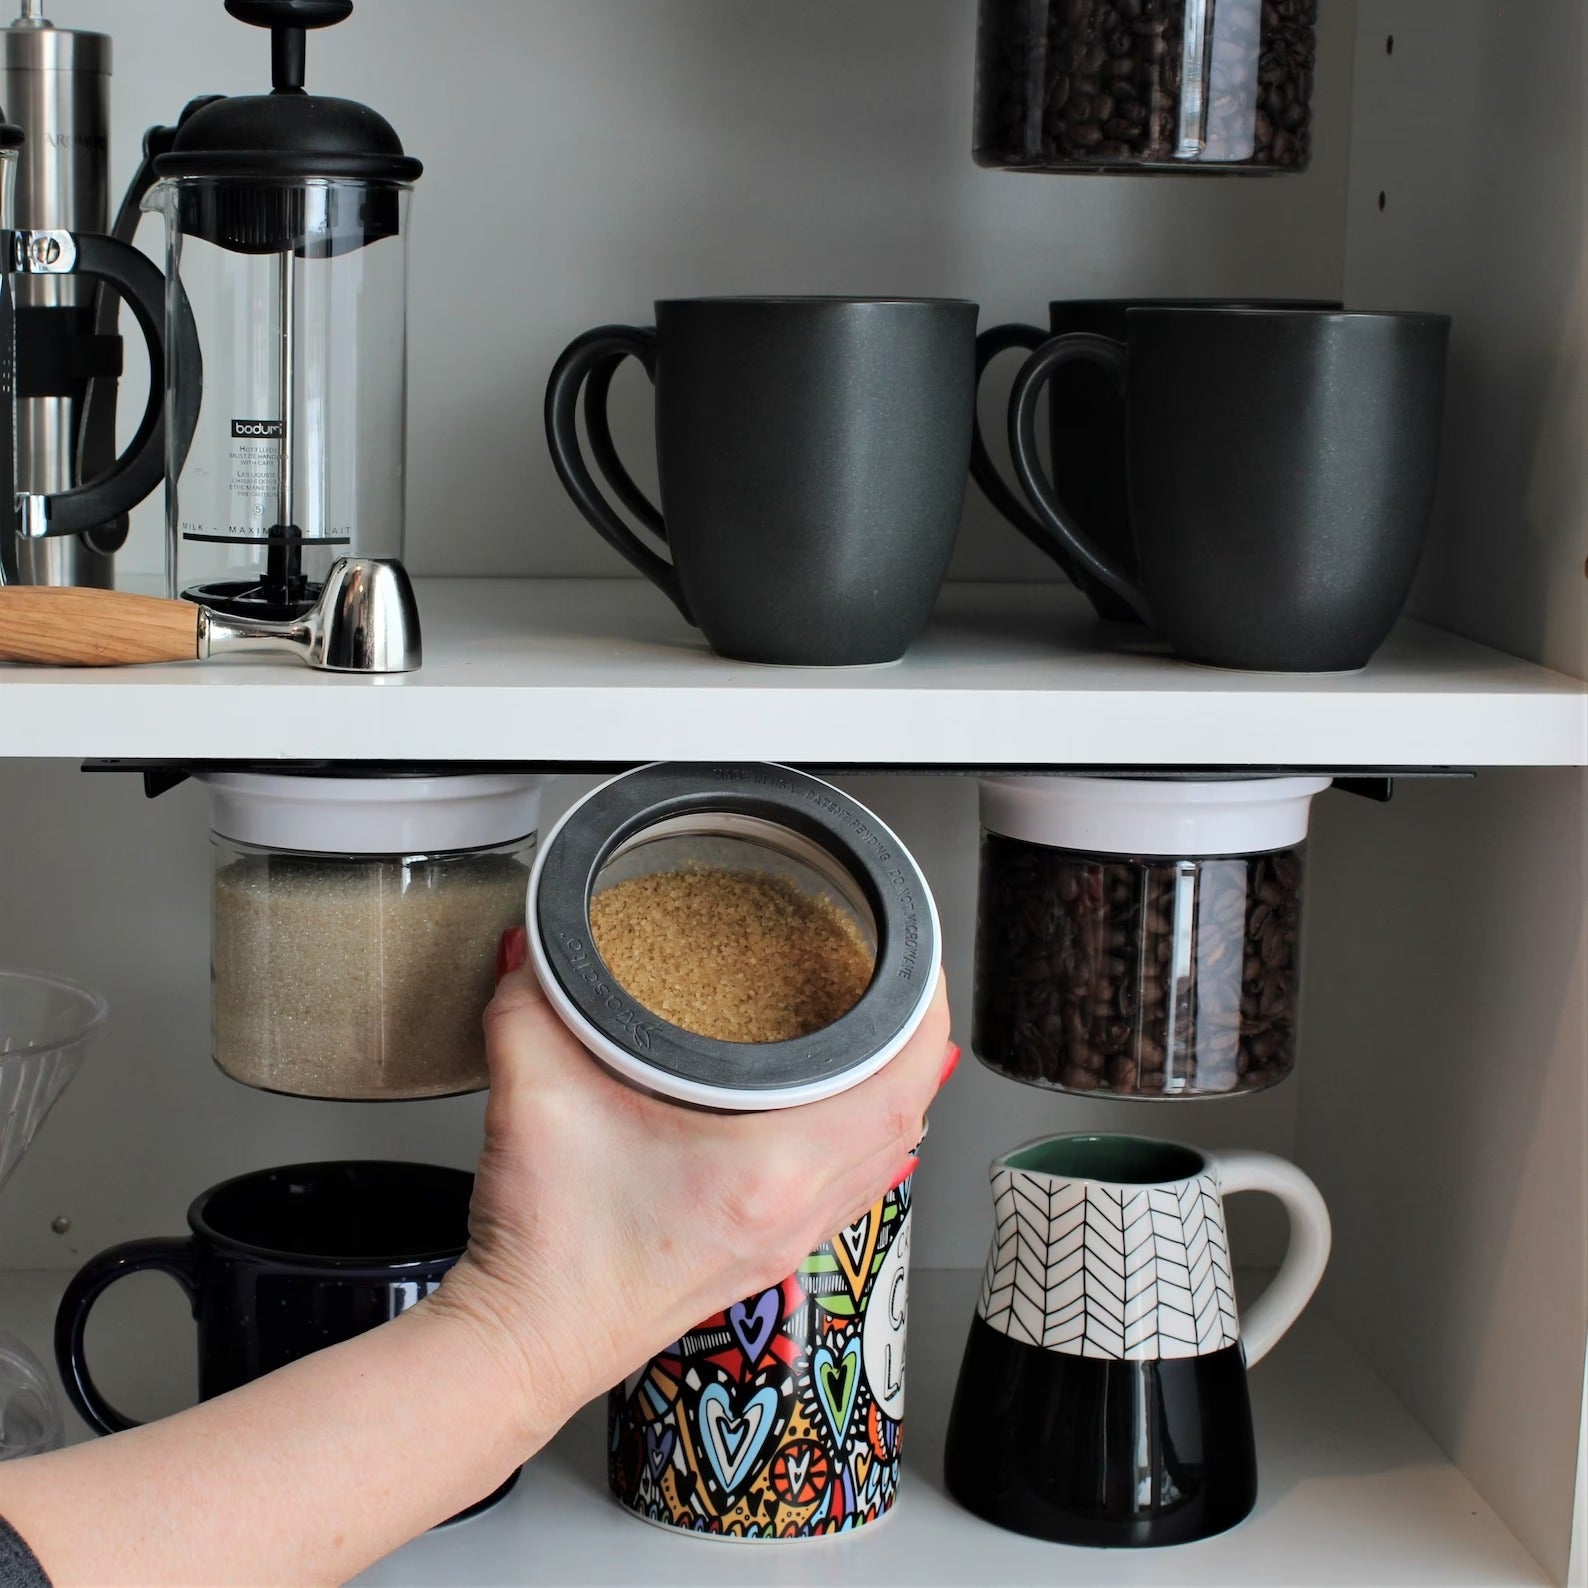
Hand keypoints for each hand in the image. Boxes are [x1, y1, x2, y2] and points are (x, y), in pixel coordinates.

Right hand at [430, 927, 956, 1446]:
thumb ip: (529, 1008)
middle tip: (899, 984)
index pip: (896, 1092)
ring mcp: (788, 1240)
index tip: (920, 969)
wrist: (530, 1344)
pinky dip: (867, 1141)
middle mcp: (794, 1209)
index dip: (925, 1021)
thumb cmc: (548, 1249)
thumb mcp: (534, 1100)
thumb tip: (535, 948)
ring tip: (881, 1035)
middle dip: (917, 1045)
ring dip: (897, 1095)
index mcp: (766, 1170)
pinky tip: (840, 1112)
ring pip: (887, 1160)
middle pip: (906, 1121)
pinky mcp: (769, 1255)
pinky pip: (853, 1190)